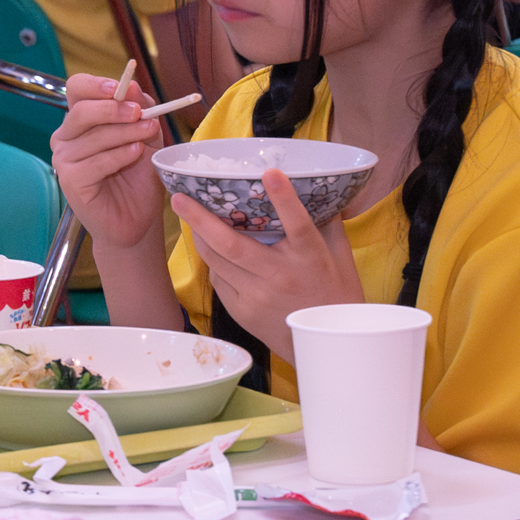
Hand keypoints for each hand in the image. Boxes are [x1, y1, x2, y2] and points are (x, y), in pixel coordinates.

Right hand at [49, 73, 170, 249]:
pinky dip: (119, 155)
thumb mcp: (147, 135)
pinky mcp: (70, 180)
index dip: (95, 84)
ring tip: (147, 137)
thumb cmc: (137, 176)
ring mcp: (64, 159)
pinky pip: (95, 161)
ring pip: (93, 136)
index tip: (120, 86)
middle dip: (113, 109)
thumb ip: (141, 109)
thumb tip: (133, 85)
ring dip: (125, 133)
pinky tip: (135, 154)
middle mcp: (66, 136)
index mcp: (81, 119)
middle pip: (82, 110)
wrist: (137, 217)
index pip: (77, 89)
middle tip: (138, 113)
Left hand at [173, 168, 363, 362]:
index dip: (284, 199)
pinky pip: (219, 279)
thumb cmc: (335, 295)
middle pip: (233, 244)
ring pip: (216, 260)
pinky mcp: (241, 311)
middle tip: (179, 197)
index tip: (270, 173)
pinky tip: (208, 247)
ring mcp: (257, 296)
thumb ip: (327, 223)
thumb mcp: (340, 258)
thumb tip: (319, 189)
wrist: (325, 346)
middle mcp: (280, 276)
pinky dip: (212, 261)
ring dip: (198, 236)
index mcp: (309, 259)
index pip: (298, 225)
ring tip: (185, 214)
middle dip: (200, 218)